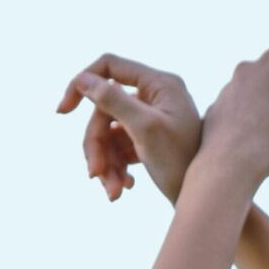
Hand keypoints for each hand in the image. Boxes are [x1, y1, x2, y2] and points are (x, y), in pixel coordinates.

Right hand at [56, 54, 202, 204]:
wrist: (205, 200)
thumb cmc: (182, 164)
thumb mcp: (146, 130)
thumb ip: (114, 101)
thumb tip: (83, 79)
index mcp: (160, 84)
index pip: (109, 67)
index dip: (82, 85)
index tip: (63, 111)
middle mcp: (156, 97)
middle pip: (104, 110)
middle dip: (96, 145)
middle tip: (95, 175)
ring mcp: (152, 119)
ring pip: (108, 133)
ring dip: (105, 163)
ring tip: (113, 192)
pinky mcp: (148, 141)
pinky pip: (119, 148)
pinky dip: (116, 168)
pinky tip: (124, 188)